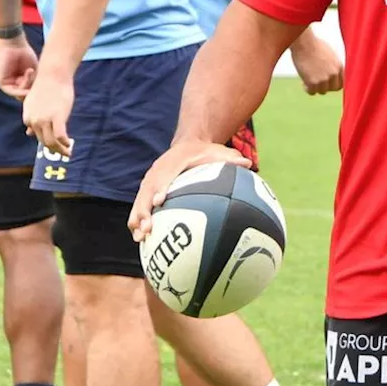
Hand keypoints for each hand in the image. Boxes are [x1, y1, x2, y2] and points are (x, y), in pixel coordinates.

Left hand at [0, 35, 38, 99]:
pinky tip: (28, 84)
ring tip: (32, 75)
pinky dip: (21, 89)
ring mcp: (6, 84)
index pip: (29, 93)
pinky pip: (12, 91)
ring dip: (27, 87)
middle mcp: (13, 84)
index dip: (37, 93)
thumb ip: (36, 82)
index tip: (47, 91)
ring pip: (19, 94)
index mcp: (20, 82)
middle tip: (41, 91)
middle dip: (32, 93)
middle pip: (24, 95)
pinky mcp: (0, 82)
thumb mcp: (35, 72)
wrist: (15, 44)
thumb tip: (43, 95)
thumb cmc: (26, 55)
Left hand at [22, 71, 73, 156]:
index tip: (55, 146)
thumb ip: (33, 119)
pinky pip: (60, 136)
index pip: (37, 135)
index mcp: (28, 117)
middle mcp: (34, 121)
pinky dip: (65, 143)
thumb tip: (28, 133)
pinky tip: (69, 145)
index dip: (46, 142)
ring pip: (51, 142)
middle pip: (44, 141)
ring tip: (68, 153)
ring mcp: (44, 120)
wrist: (53, 75)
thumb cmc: (47, 86)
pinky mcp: (57, 117)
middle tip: (64, 153)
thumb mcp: (34, 104)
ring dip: (60, 150)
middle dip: (54, 150)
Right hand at [129, 139, 250, 241]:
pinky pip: (140, 206)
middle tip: (146, 228)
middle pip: (146, 191)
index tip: (160, 201)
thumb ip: (231, 159)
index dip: (160, 187)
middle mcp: (157, 171)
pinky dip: (139, 221)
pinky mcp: (148, 190)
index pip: (164, 174)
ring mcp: (150, 181)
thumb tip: (249, 164)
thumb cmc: (205, 152)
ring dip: (137, 218)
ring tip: (140, 238)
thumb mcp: (219, 152)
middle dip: (143, 209)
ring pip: (139, 200)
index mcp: (173, 162)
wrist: (188, 145)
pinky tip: (143, 240)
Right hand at [290, 31, 343, 95]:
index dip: (334, 84)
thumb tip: (332, 77)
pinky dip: (307, 89)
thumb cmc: (313, 45)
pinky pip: (312, 92)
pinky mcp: (313, 82)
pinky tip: (303, 82)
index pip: (342, 83)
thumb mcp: (330, 55)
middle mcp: (334, 74)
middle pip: (333, 89)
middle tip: (317, 81)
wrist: (303, 43)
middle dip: (325, 87)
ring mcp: (324, 79)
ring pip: (321, 91)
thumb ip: (333, 66)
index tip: (327, 83)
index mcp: (339, 66)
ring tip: (308, 77)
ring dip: (315, 87)